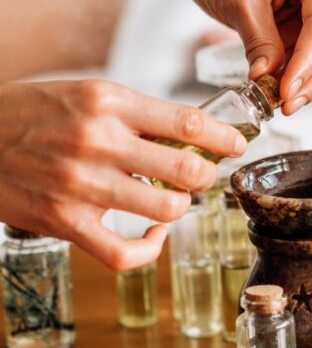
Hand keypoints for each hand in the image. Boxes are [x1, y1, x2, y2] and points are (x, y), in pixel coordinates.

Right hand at [0, 79, 245, 268]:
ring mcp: (81, 185)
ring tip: (174, 198)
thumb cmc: (35, 112)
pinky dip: (151, 249)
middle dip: (207, 175)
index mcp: (109, 103)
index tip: (239, 144)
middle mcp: (98, 142)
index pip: (188, 122)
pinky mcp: (64, 222)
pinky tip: (153, 234)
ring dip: (181, 206)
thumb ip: (138, 116)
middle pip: (186, 169)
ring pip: (166, 210)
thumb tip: (192, 136)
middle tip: (204, 175)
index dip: (224, 137)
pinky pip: (125, 253)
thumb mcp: (89, 95)